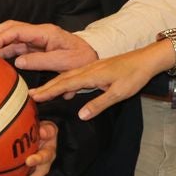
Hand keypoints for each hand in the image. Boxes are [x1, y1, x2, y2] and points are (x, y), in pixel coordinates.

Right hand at [0, 21, 97, 71]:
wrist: (93, 56)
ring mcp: (37, 39)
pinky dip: (4, 49)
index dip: (0, 37)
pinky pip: (17, 45)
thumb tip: (18, 61)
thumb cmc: (82, 58)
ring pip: (12, 36)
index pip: (17, 30)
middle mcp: (39, 33)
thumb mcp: (64, 62)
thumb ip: (40, 61)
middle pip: (11, 28)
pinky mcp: (37, 46)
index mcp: (46, 33)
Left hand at [0, 120, 57, 175]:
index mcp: (48, 155)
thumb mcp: (50, 128)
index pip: (44, 157)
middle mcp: (42, 168)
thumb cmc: (46, 133)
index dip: (37, 159)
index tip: (28, 161)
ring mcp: (34, 174)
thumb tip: (43, 132)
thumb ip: (48, 130)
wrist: (47, 139)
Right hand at [28, 41, 173, 119]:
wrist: (145, 59)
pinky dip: (65, 80)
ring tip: (41, 92)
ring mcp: (91, 67)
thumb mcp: (118, 93)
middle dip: (46, 87)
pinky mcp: (96, 68)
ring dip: (53, 83)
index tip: (34, 97)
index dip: (49, 91)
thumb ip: (99, 104)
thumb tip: (80, 116)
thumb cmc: (134, 76)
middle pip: (62, 78)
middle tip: (30, 95)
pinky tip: (64, 87)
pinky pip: (75, 74)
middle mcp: (88, 69)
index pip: (65, 84)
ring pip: (68, 76)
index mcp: (91, 75)